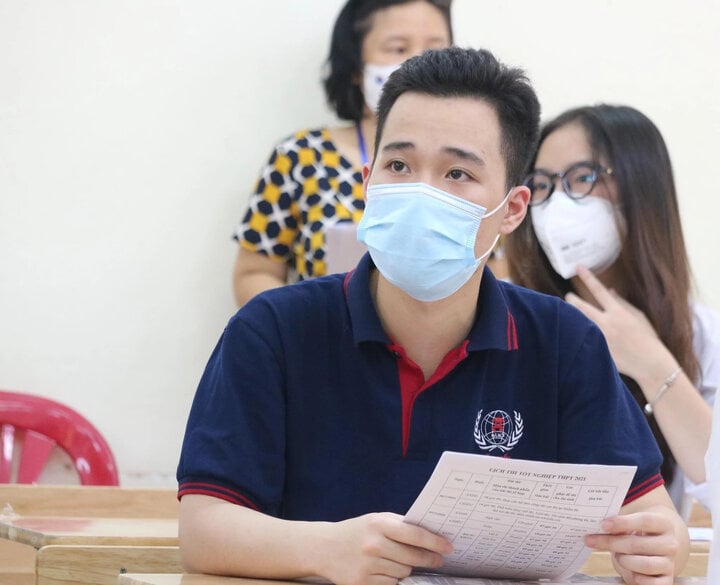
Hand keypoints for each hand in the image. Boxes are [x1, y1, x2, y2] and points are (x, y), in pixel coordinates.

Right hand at [320, 512, 452, 584]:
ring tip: (398, 561)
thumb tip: (431, 534)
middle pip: (413, 558)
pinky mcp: (362, 584)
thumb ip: (400, 525)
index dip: (435, 542)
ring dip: (406, 569)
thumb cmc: (356, 532)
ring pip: (403, 573)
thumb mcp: (376, 520)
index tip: (449, 547)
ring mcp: (367, 566)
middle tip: (437, 560)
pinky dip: (392, 579)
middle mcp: (373, 545)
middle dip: (428, 559)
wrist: (323, 548)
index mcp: (378, 524)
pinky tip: (386, 571)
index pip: (415, 535)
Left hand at [564, 266, 672, 381]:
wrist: (650, 364)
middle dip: (571, 299)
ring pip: (577, 321)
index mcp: (618, 312)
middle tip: (568, 296)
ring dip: (570, 315)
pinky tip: (569, 331)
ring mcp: (600, 337)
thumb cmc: (647, 339)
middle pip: (581, 306)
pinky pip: (581, 338)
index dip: (588, 277)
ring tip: (565, 311)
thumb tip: (610, 290)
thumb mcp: (638, 317)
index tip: (578, 267)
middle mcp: (607, 323)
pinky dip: (574, 332)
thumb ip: (622, 303)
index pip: (599, 290)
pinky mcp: (596, 350)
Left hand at [585, 512, 678, 584]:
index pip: (644, 520)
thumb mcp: (632, 525)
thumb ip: (619, 525)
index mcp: (664, 524)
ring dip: (624, 560)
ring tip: (618, 556)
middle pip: (637, 544)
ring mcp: (669, 563)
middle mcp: (670, 544)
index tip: (603, 525)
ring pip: (644, 564)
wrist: (657, 548)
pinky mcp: (667, 580)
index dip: (622, 522)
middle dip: (611, 543)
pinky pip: (650, 583)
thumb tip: (600, 527)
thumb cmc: (640, 534)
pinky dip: (636, 578)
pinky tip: (630, 571)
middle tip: (592, 541)